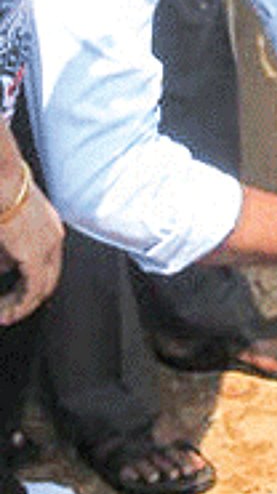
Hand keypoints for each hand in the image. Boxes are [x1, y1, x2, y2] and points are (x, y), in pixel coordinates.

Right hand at [0, 180, 63, 324]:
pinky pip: (33, 290)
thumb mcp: (4, 223)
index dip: (29, 280)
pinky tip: (6, 314)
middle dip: (26, 297)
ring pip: (42, 287)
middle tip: (8, 312)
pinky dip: (19, 305)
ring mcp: (48, 246)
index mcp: (48, 225)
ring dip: (21, 305)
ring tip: (4, 316)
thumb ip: (6, 247)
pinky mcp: (36, 255)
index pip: (46, 261)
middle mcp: (53, 236)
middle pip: (48, 277)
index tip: (12, 293)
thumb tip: (5, 265)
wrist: (0, 177)